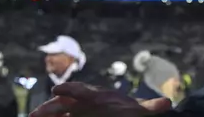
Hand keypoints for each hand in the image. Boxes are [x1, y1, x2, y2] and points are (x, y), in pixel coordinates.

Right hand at [29, 82, 172, 116]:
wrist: (123, 114)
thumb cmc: (129, 112)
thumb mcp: (140, 111)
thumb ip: (151, 107)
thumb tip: (168, 103)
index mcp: (98, 96)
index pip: (82, 91)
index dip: (70, 89)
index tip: (58, 90)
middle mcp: (83, 102)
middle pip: (64, 102)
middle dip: (50, 107)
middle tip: (35, 114)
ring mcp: (76, 111)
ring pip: (57, 112)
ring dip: (45, 115)